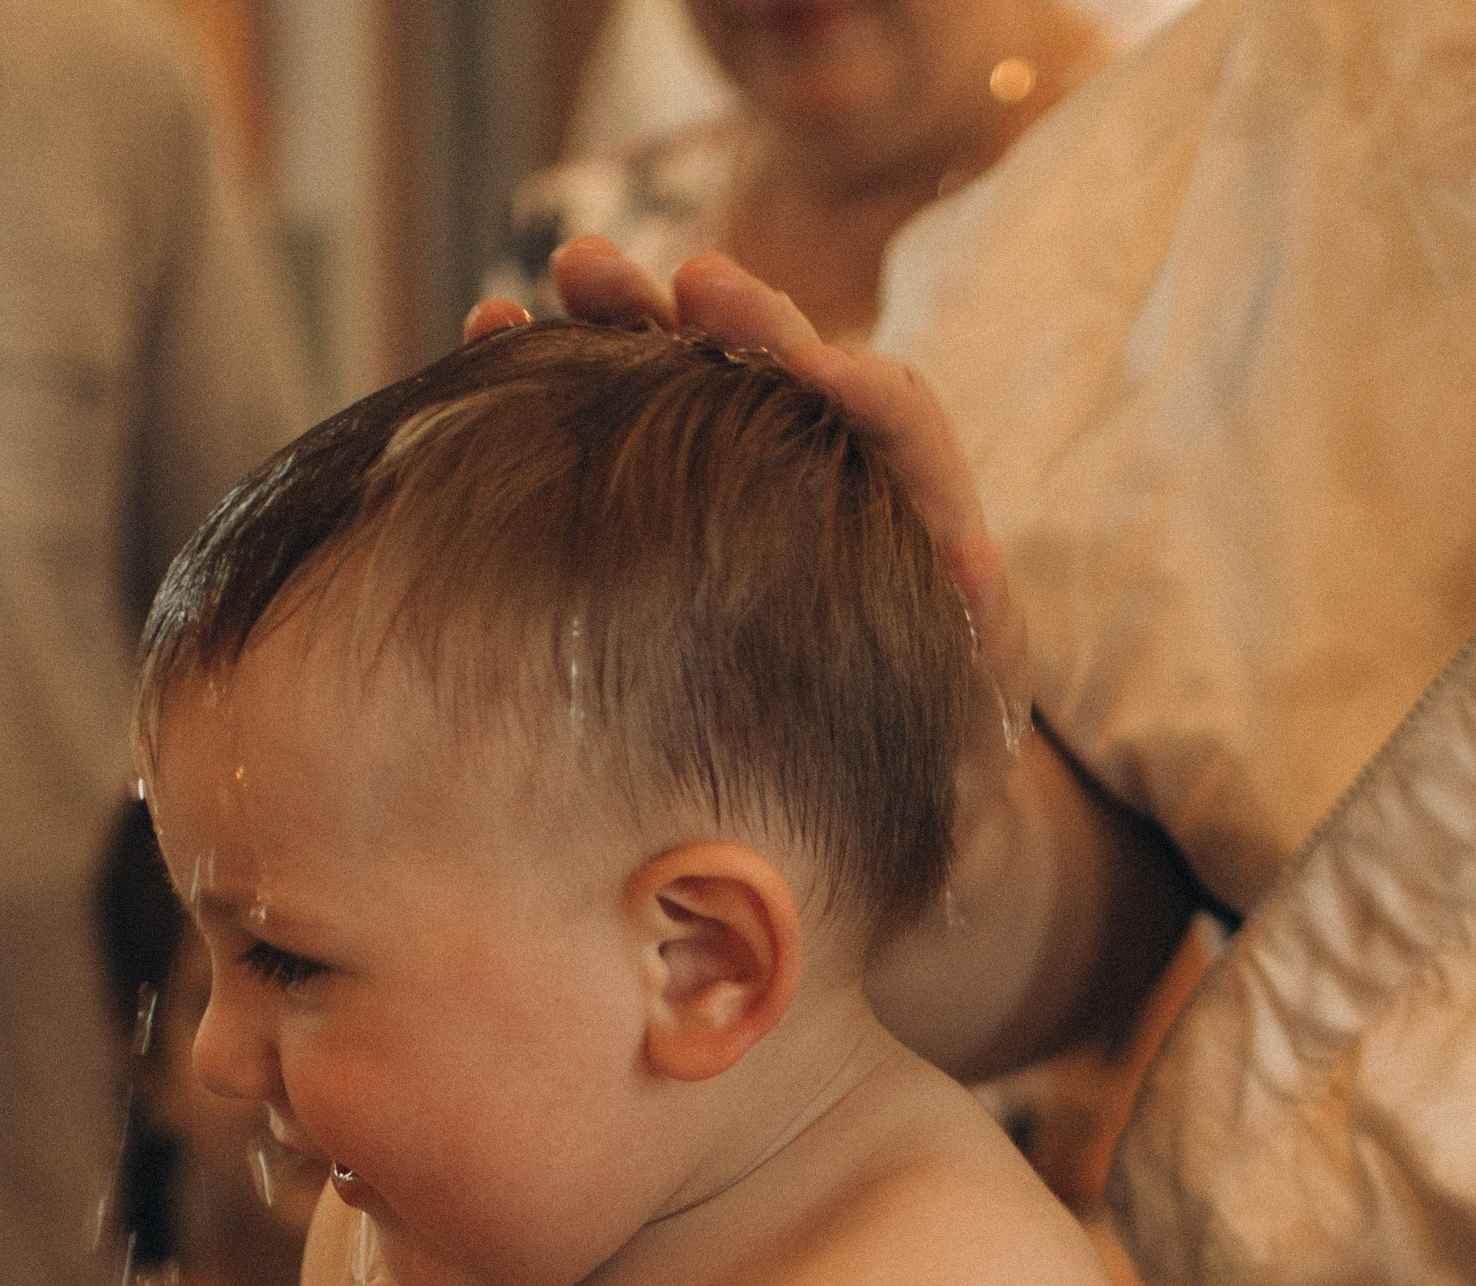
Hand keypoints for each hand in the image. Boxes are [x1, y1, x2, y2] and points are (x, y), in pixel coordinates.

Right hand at [468, 239, 1030, 836]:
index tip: (806, 367)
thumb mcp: (972, 724)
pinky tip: (492, 334)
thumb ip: (983, 644)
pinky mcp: (658, 514)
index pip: (896, 420)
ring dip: (628, 317)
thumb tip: (975, 556)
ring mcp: (734, 486)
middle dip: (729, 316)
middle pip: (781, 369)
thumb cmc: (930, 773)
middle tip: (684, 278)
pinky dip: (555, 380)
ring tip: (566, 273)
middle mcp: (823, 477)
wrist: (868, 821)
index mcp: (914, 515)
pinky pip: (607, 432)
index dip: (858, 385)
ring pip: (687, 379)